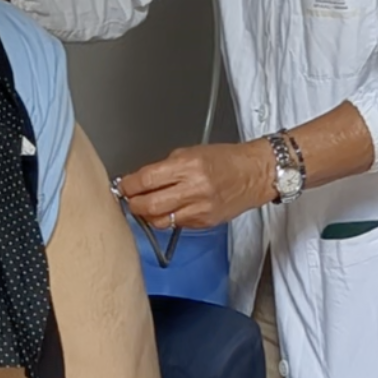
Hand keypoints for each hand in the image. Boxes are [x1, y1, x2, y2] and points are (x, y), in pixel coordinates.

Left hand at [118, 140, 277, 229]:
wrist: (254, 174)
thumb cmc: (225, 159)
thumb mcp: (191, 152)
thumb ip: (165, 168)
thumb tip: (142, 180)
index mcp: (187, 166)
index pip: (147, 180)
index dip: (129, 185)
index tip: (123, 185)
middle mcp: (193, 189)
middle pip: (150, 205)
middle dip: (134, 203)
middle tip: (130, 199)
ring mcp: (200, 209)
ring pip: (160, 221)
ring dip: (147, 214)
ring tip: (146, 206)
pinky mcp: (205, 223)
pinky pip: (176, 225)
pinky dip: (167, 219)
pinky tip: (168, 209)